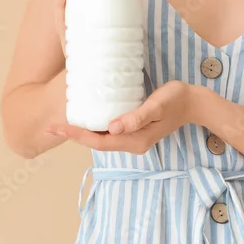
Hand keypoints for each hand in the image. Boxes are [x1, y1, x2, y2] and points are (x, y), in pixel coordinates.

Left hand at [46, 81, 196, 153]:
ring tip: (62, 123)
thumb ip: (136, 117)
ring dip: (82, 132)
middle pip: (96, 143)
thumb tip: (111, 127)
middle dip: (73, 135)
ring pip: (102, 139)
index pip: (99, 141)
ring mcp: (134, 139)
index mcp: (135, 140)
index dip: (77, 135)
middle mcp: (132, 143)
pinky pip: (109, 133)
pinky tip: (86, 119)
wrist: (194, 103)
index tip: (57, 127)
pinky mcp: (135, 131)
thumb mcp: (157, 105)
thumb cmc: (176, 100)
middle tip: (50, 126)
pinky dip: (94, 128)